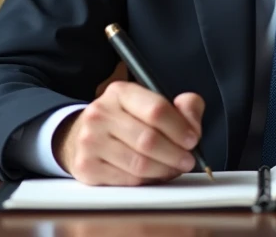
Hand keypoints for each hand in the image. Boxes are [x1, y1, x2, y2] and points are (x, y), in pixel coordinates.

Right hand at [53, 81, 204, 185]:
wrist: (83, 136)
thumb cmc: (125, 121)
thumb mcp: (151, 104)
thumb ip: (181, 107)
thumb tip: (192, 118)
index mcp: (120, 93)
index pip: (156, 109)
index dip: (180, 127)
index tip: (192, 139)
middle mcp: (101, 114)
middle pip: (149, 140)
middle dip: (175, 154)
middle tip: (187, 160)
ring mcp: (90, 141)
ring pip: (139, 164)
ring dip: (164, 170)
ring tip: (173, 168)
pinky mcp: (87, 167)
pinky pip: (127, 180)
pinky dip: (147, 181)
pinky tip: (153, 175)